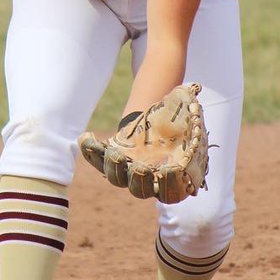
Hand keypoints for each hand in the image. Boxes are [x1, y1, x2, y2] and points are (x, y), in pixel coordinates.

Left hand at [78, 83, 208, 203]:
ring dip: (114, 168)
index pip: (172, 192)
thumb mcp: (189, 114)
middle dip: (138, 180)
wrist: (158, 119)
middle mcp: (150, 180)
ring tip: (113, 153)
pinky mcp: (112, 159)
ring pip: (117, 177)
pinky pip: (99, 160)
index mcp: (174, 177)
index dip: (171, 186)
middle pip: (140, 189)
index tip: (170, 171)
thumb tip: (193, 88)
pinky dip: (92, 152)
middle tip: (138, 167)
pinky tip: (86, 138)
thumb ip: (192, 107)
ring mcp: (128, 171)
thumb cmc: (179, 119)